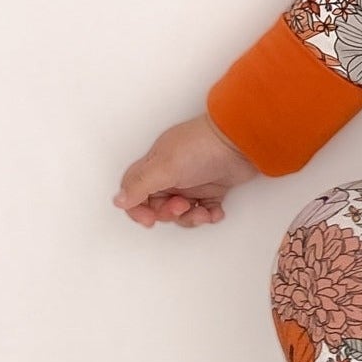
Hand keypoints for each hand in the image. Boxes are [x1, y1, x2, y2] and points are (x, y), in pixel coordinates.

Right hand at [114, 114, 259, 227]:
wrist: (243, 141)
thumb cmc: (203, 147)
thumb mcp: (166, 166)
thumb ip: (140, 185)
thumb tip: (119, 201)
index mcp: (156, 165)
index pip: (134, 190)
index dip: (137, 209)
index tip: (150, 220)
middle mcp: (172, 174)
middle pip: (158, 205)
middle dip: (169, 213)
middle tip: (183, 207)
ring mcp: (193, 181)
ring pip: (182, 211)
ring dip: (191, 218)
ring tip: (204, 212)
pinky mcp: (214, 188)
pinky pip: (204, 210)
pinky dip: (209, 215)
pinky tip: (216, 212)